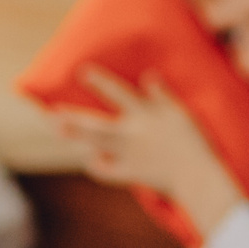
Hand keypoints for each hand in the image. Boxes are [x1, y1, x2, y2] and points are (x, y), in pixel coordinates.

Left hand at [60, 68, 241, 232]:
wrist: (195, 175)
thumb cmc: (192, 142)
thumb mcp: (180, 114)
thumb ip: (162, 95)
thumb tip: (149, 75)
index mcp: (144, 116)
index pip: (119, 94)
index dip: (100, 82)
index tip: (82, 72)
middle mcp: (131, 134)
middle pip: (97, 124)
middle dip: (74, 117)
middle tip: (53, 111)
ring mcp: (128, 155)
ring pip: (97, 144)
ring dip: (76, 136)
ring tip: (58, 129)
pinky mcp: (131, 173)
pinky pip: (108, 171)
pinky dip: (98, 166)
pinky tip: (89, 160)